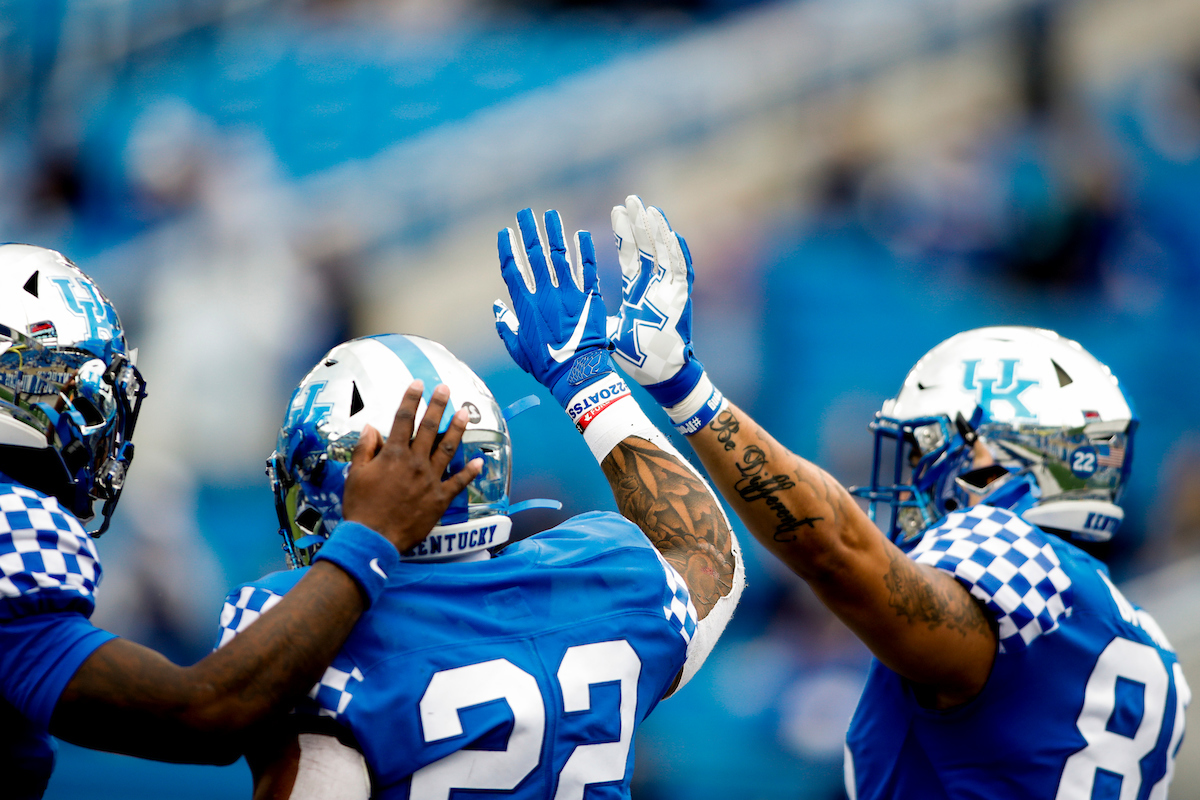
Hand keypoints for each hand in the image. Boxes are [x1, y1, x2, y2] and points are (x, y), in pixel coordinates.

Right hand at [342, 381, 481, 551]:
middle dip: (437, 406)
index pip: (403, 419)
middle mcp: (415, 463)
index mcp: (393, 455)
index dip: (411, 399)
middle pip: (429, 428)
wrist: (373, 538)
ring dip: (457, 430)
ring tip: (465, 414)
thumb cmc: (361, 506)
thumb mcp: (356, 474)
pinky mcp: (439, 499)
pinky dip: (469, 472)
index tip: (418, 384)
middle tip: (445, 388)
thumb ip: (365, 448)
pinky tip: (479, 461)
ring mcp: (430, 480)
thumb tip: (370, 426)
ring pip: (447, 449)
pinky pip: (458, 483)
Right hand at [493, 207, 613, 407]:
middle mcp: (546, 294)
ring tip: (550, 214)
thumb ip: (506, 326)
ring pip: (560, 256)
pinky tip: (581, 234)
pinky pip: (588, 269)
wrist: (578, 373)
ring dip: (554, 233)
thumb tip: (497, 306)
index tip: (505, 232)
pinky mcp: (589, 297)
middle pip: (535, 255)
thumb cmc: (547, 365)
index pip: (513, 270)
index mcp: (526, 306)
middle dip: (528, 231)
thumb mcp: (518, 351)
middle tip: (524, 213)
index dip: (507, 249)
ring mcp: (569, 293)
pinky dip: (585, 251)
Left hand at [608, 195, 704, 406]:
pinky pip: (682, 273)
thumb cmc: (636, 356)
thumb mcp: (609, 330)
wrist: (659, 376)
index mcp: (638, 291)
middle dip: (640, 223)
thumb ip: (594, 316)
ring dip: (658, 232)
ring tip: (650, 209)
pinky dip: (679, 255)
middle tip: (632, 199)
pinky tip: (675, 235)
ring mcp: (669, 292)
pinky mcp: (680, 301)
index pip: (631, 255)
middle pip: (648, 248)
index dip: (625, 234)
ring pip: (665, 255)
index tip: (616, 210)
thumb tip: (571, 309)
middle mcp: (654, 287)